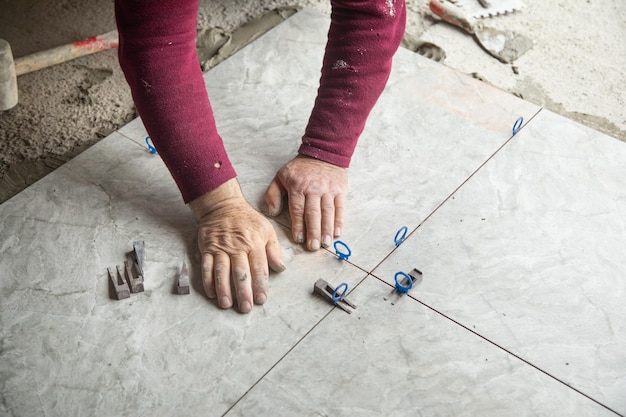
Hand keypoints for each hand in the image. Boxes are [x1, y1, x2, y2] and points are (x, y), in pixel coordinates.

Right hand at [190, 178, 284, 312]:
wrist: (222, 205)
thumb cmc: (247, 220)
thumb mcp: (266, 229)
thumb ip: (274, 249)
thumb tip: (281, 267)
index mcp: (254, 242)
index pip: (259, 267)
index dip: (260, 284)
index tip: (262, 299)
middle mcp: (237, 246)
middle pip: (240, 272)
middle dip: (243, 291)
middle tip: (246, 307)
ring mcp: (221, 247)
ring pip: (222, 271)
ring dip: (224, 289)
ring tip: (226, 304)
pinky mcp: (207, 248)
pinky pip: (206, 266)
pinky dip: (208, 281)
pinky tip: (211, 293)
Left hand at [265, 156, 346, 250]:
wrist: (322, 153)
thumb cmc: (300, 169)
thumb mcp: (281, 176)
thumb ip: (273, 194)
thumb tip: (273, 212)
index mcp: (297, 186)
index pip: (297, 209)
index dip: (298, 225)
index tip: (298, 239)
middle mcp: (314, 188)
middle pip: (313, 213)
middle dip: (313, 232)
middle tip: (313, 247)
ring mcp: (328, 189)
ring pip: (327, 212)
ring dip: (327, 229)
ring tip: (326, 244)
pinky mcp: (340, 189)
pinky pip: (340, 207)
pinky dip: (339, 221)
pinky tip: (337, 233)